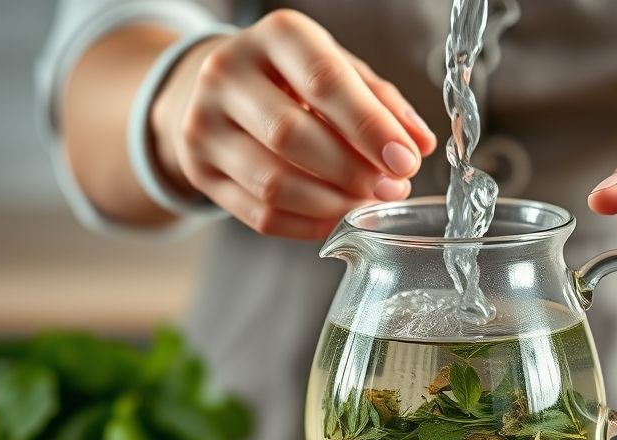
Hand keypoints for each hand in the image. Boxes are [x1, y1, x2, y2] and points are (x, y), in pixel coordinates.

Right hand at [151, 10, 435, 238]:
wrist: (222, 89)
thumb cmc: (295, 79)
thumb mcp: (340, 70)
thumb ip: (381, 103)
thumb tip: (418, 145)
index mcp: (273, 36)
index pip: (323, 81)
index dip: (369, 127)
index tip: (405, 160)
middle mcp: (226, 74)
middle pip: (291, 135)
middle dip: (351, 171)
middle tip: (391, 188)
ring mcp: (202, 125)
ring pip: (272, 183)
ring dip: (331, 204)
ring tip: (365, 204)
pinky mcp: (198, 171)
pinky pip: (258, 215)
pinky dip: (306, 225)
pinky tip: (336, 219)